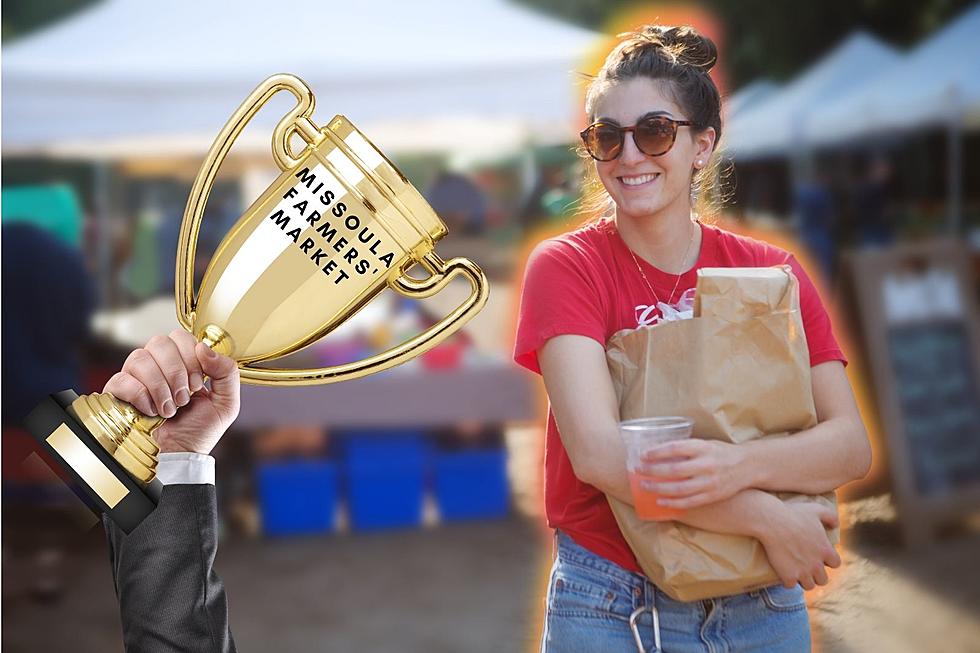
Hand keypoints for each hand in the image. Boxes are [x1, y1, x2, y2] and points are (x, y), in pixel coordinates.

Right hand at [103, 329, 240, 454]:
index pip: (180, 337)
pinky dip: (141, 396)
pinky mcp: (118, 393)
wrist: (179, 456)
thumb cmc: (199, 431)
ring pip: (139, 358)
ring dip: (160, 386)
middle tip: (184, 397)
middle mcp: (157, 365)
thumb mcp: (226, 402)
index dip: (191, 357)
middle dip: (176, 371)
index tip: (198, 383)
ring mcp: (136, 378)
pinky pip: (122, 379)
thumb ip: (226, 372)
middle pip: (159, 342)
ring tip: (169, 408)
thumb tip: (204, 348)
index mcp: (182, 362)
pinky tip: (151, 411)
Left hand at [639, 438, 748, 508]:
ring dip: (658, 488)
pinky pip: (689, 501)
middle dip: (653, 471)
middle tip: (638, 470)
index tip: (643, 455)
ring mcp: (710, 482)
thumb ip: (687, 449)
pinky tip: (660, 501)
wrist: (748, 466)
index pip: (676, 448)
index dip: (657, 452)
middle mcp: (707, 464)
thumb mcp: (706, 444)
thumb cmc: (721, 452)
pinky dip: (673, 502)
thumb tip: (658, 451)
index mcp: (704, 447)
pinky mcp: (713, 495)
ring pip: (679, 488)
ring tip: (644, 486)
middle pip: (674, 470)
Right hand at [758, 501, 840, 589]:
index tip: (818, 556)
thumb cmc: (793, 513)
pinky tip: (782, 571)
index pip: (835, 564)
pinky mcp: (788, 576)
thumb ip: (830, 516)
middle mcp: (817, 564)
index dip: (828, 560)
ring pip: (808, 585)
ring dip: (802, 579)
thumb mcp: (816, 509)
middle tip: (805, 566)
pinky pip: (790, 585)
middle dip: (815, 574)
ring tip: (795, 571)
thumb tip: (835, 525)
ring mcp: (803, 572)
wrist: (771, 521)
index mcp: (826, 550)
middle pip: (823, 580)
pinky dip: (786, 579)